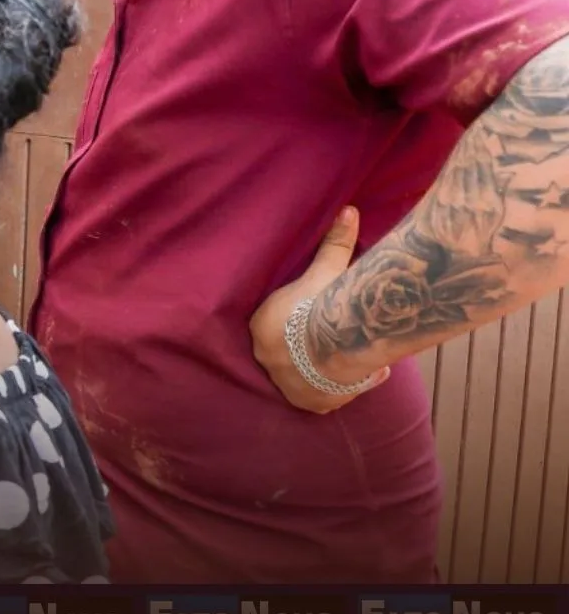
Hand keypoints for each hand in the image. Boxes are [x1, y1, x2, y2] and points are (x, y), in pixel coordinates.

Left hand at [251, 206, 390, 413]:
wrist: (336, 340)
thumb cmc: (323, 301)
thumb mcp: (326, 270)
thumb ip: (334, 244)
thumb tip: (347, 211)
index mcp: (261, 329)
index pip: (271, 327)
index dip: (292, 324)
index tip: (309, 321)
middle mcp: (268, 360)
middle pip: (285, 354)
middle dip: (302, 349)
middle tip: (326, 342)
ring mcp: (287, 384)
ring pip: (300, 378)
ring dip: (317, 372)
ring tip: (339, 362)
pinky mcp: (310, 403)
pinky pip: (318, 400)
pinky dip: (333, 393)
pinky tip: (351, 382)